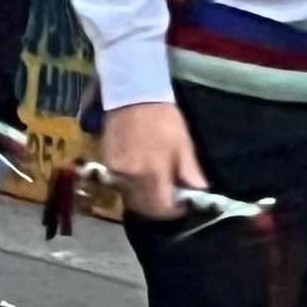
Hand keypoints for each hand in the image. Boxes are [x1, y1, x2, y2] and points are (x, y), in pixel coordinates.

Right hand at [99, 102, 208, 221]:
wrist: (132, 96)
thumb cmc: (163, 119)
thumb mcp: (183, 146)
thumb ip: (190, 173)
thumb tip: (199, 193)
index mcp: (151, 175)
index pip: (162, 209)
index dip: (175, 210)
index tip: (183, 203)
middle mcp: (130, 178)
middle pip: (143, 209)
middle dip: (159, 208)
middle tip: (171, 196)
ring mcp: (115, 172)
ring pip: (131, 198)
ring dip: (145, 198)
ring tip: (157, 184)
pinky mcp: (107, 163)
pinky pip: (121, 184)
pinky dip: (133, 186)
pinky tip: (142, 173)